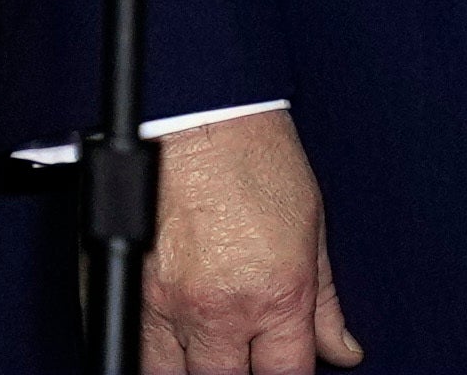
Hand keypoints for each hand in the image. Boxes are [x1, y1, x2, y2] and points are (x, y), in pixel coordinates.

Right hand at [141, 109, 359, 372]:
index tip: (287, 369)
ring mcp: (165, 307)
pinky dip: (147, 351)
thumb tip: (343, 350)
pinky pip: (127, 350)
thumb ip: (324, 303)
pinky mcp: (123, 293)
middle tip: (243, 354)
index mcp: (275, 295)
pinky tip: (167, 338)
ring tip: (206, 349)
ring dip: (189, 369)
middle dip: (237, 374)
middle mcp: (220, 311)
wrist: (199, 117)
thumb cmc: (255, 157)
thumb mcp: (313, 230)